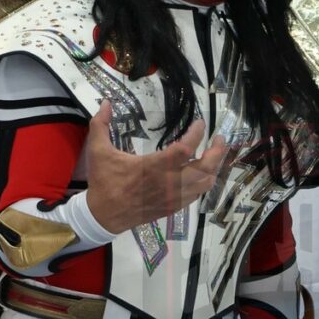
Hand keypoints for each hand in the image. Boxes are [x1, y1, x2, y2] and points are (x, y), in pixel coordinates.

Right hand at [86, 101, 225, 232]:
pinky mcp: (173, 206)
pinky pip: (197, 194)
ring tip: (216, 154)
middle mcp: (168, 182)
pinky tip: (203, 171)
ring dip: (214, 167)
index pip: (184, 149)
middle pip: (204, 168)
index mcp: (153, 167)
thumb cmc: (104, 182)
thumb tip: (106, 102)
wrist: (103, 216)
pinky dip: (204, 181)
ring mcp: (173, 197)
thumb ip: (101, 125)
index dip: (197, 134)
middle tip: (220, 138)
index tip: (200, 123)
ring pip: (205, 183)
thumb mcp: (98, 151)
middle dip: (217, 152)